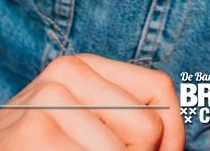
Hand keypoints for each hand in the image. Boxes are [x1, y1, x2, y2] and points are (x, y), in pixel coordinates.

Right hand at [0, 55, 182, 150]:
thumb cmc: (37, 143)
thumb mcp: (80, 117)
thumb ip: (124, 119)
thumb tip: (174, 142)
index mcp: (86, 66)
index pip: (160, 90)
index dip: (174, 132)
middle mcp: (69, 74)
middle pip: (149, 129)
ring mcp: (49, 102)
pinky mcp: (35, 133)